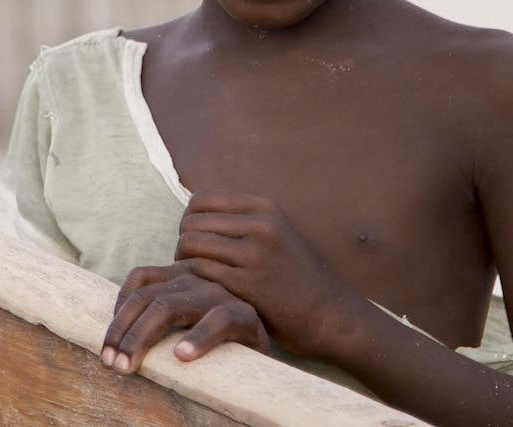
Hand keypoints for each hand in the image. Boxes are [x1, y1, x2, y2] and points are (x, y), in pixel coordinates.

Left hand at [100, 260, 270, 374]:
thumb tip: (110, 343)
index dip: (117, 315)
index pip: (138, 282)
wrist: (262, 354)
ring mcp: (218, 293)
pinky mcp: (244, 314)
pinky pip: (218, 321)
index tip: (104, 349)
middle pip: (147, 297)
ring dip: (143, 337)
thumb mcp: (178, 324)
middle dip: (123, 332)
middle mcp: (195, 277)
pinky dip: (198, 337)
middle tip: (110, 363)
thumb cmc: (211, 341)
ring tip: (129, 365)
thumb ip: (151, 321)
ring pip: (170, 306)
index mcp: (178, 275)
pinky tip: (182, 356)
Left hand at [175, 190, 364, 357]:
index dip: (189, 219)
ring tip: (192, 276)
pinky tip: (202, 291)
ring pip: (191, 244)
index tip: (196, 239)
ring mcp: (255, 254)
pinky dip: (192, 280)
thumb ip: (241, 219)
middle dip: (183, 242)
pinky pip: (199, 270)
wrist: (329, 313)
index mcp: (264, 208)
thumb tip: (191, 213)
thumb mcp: (275, 233)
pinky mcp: (248, 283)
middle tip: (190, 262)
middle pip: (191, 221)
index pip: (202, 199)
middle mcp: (260, 225)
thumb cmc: (293, 275)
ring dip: (183, 261)